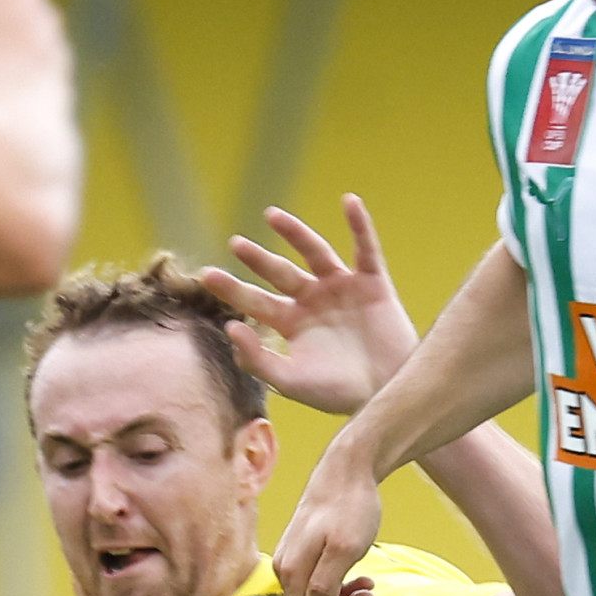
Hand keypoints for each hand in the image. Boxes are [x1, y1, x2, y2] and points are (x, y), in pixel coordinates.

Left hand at [203, 198, 419, 415]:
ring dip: (295, 233)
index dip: (232, 288)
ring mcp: (342, 288)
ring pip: (315, 252)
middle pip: (280, 272)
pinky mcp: (373, 283)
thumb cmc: (339, 395)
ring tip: (272, 215)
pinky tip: (349, 201)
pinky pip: (365, 248)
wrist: (387, 394)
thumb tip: (229, 327)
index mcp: (292, 323)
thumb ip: (257, 359)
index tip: (207, 275)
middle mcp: (314, 301)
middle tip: (235, 243)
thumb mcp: (291, 381)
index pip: (255, 300)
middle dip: (258, 258)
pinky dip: (359, 225)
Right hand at [273, 452, 384, 595]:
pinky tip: (360, 577)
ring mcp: (291, 560)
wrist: (345, 470)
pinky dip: (339, 585)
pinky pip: (316, 582)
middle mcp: (285, 569)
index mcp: (292, 572)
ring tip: (368, 586)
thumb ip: (325, 586)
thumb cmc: (349, 507)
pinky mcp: (301, 551)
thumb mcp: (345, 550)